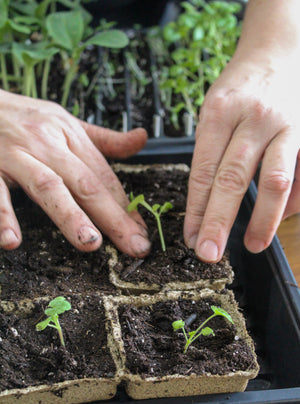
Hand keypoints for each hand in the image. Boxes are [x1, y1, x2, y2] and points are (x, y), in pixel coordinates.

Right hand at [0, 90, 149, 256]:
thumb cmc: (23, 116)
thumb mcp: (66, 121)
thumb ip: (104, 139)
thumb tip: (141, 138)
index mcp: (69, 135)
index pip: (104, 176)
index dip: (125, 207)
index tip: (141, 233)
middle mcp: (46, 144)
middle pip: (85, 183)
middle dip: (112, 217)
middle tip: (133, 245)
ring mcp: (15, 156)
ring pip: (47, 186)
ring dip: (69, 215)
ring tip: (89, 242)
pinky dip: (2, 216)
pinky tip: (11, 240)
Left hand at [184, 57, 299, 262]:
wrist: (281, 52)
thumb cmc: (241, 87)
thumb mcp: (212, 110)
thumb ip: (209, 153)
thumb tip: (203, 206)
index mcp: (221, 112)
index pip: (205, 171)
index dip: (197, 210)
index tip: (192, 238)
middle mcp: (255, 118)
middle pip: (235, 179)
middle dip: (220, 222)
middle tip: (209, 254)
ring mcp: (290, 126)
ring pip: (277, 181)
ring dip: (265, 220)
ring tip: (253, 245)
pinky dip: (296, 204)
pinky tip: (282, 217)